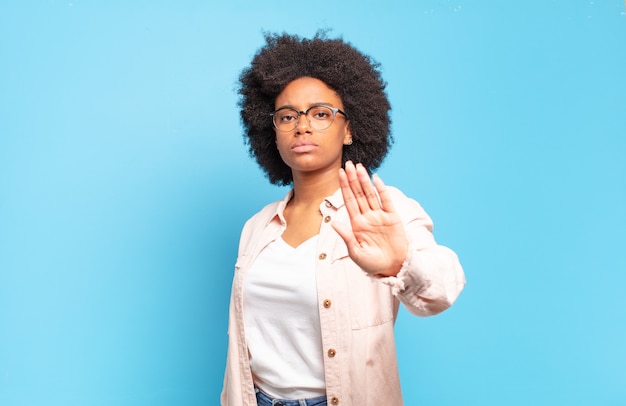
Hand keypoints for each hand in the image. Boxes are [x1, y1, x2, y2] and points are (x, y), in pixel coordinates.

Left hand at [331, 161, 408, 276]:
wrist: (393, 268)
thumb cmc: (373, 264)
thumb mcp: (356, 253)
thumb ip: (346, 237)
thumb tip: (334, 224)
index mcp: (357, 224)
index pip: (349, 201)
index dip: (344, 187)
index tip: (339, 173)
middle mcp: (367, 217)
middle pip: (358, 194)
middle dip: (353, 179)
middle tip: (348, 164)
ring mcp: (380, 216)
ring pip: (371, 194)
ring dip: (365, 181)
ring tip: (359, 167)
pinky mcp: (393, 218)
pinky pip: (386, 201)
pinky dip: (382, 190)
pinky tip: (376, 179)